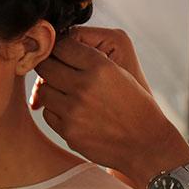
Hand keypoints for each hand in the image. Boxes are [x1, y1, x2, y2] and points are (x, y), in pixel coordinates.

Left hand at [32, 27, 188, 188]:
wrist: (146, 143)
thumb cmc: (134, 104)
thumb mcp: (119, 72)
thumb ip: (90, 59)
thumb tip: (57, 48)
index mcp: (100, 66)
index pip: (62, 46)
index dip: (59, 48)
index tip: (61, 53)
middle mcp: (85, 86)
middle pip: (46, 66)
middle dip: (49, 66)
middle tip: (56, 70)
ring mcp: (74, 110)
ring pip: (43, 90)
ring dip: (50, 89)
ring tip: (65, 92)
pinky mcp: (69, 131)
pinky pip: (48, 114)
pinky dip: (55, 111)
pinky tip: (71, 111)